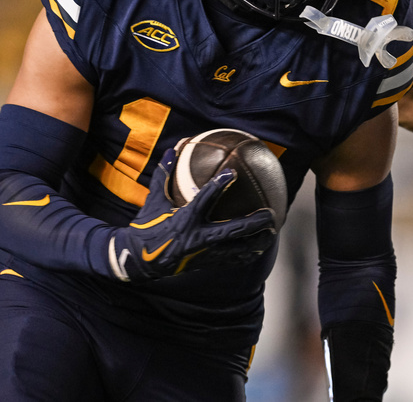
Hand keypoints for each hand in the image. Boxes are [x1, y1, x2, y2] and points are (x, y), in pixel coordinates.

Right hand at [107, 146, 275, 281]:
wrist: (141, 260)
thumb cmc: (148, 226)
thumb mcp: (154, 200)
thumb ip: (164, 175)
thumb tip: (171, 150)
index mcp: (184, 219)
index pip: (204, 200)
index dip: (218, 185)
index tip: (232, 173)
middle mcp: (197, 237)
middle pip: (231, 230)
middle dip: (253, 223)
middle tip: (270, 214)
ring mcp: (203, 253)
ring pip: (236, 249)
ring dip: (256, 241)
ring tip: (271, 232)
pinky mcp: (205, 263)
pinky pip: (231, 259)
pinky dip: (246, 254)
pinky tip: (258, 249)